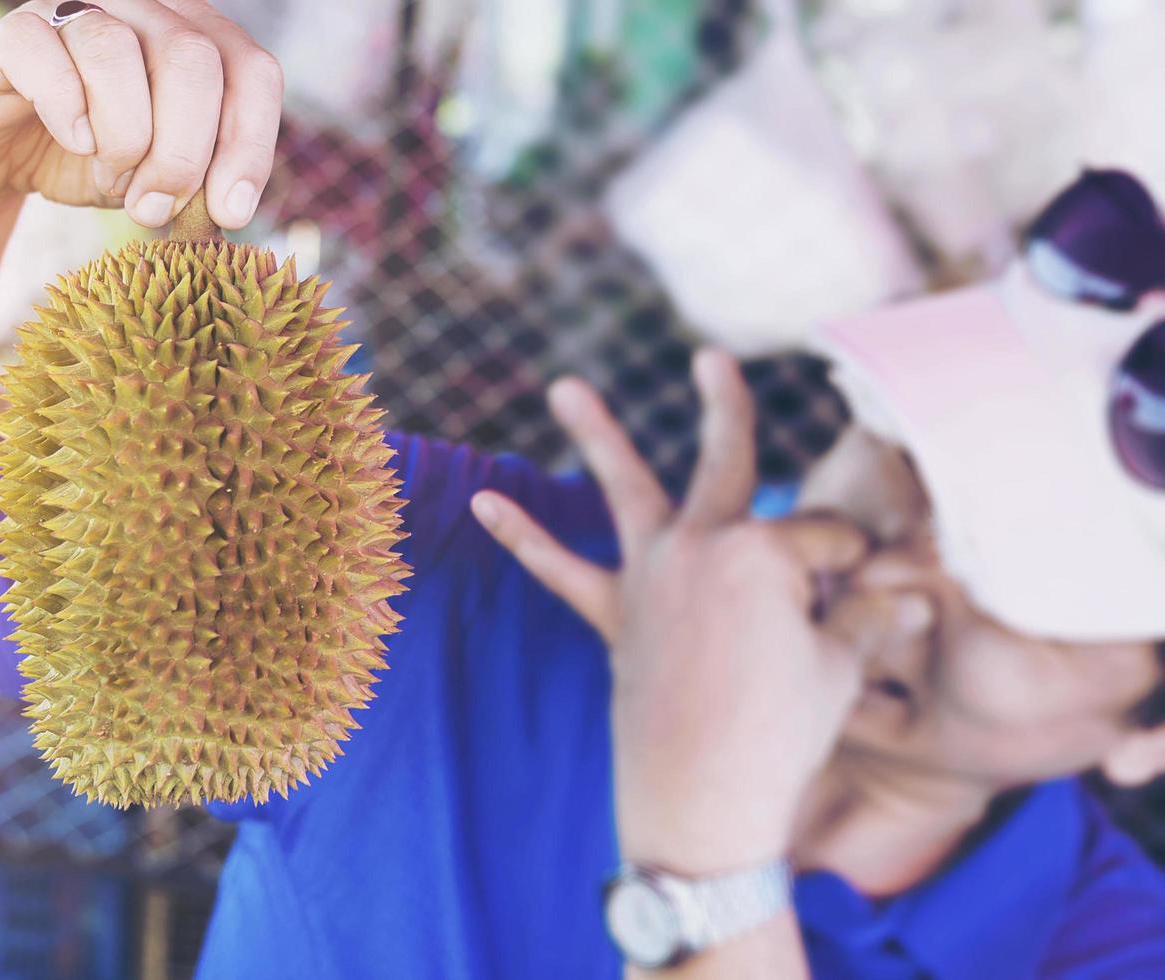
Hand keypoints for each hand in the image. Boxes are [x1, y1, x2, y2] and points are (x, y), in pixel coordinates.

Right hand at [0, 0, 281, 228]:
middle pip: (192, 59)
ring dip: (125, 137)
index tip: (230, 212)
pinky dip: (67, 108)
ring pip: (117, 51)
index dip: (250, 144)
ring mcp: (75, 13)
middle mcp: (142, 11)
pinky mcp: (14, 34)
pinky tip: (76, 143)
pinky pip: (43, 49)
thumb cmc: (90, 161)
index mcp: (193, 41)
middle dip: (184, 151)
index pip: (251, 71)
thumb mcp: (159, 179)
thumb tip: (227, 207)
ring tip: (114, 180)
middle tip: (158, 206)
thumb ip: (199, 182)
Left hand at [471, 350, 902, 870]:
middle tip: (709, 357)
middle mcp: (699, 546)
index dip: (853, 572)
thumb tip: (915, 598)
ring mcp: (650, 576)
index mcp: (763, 551)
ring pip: (625, 489)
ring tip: (562, 386)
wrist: (702, 801)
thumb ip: (872, 621)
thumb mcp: (841, 671)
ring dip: (597, 434)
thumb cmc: (782, 736)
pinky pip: (559, 570)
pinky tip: (483, 503)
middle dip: (725, 409)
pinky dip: (523, 536)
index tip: (862, 607)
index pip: (824, 538)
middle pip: (725, 464)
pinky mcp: (615, 615)